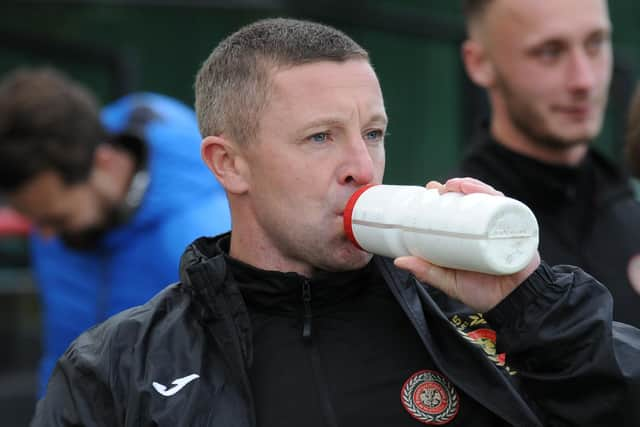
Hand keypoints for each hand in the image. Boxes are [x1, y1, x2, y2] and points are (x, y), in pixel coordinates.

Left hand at [393, 177, 540, 311]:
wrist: (514, 306)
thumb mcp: (449, 281)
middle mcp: (486, 228)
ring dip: (473, 187)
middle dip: (455, 187)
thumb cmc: (483, 293)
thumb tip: (398, 261)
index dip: (443, 196)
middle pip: (473, 200)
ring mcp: (502, 228)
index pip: (458, 209)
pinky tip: (485, 193)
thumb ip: (426, 272)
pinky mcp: (519, 231)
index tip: (428, 190)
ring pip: (490, 199)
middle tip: (438, 187)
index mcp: (470, 236)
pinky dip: (498, 197)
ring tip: (457, 186)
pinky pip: (511, 209)